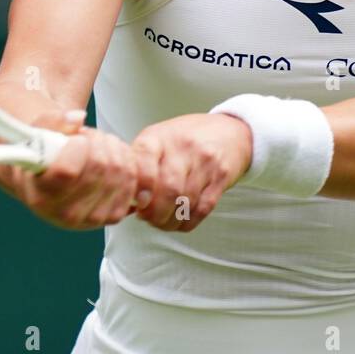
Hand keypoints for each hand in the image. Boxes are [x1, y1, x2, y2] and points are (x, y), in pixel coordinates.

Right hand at [0, 109, 144, 229]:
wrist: (48, 181)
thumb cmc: (41, 159)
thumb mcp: (37, 134)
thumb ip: (53, 122)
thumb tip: (77, 118)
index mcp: (41, 197)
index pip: (67, 171)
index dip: (77, 146)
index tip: (74, 139)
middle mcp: (66, 214)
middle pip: (100, 166)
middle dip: (97, 140)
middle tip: (86, 137)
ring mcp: (92, 219)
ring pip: (121, 170)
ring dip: (113, 147)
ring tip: (96, 146)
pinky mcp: (113, 216)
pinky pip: (133, 180)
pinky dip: (127, 161)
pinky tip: (110, 157)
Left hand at [130, 113, 251, 232]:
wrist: (229, 131)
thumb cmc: (184, 139)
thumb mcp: (158, 139)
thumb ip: (139, 164)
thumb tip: (124, 199)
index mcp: (160, 136)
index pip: (146, 157)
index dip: (141, 185)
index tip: (138, 203)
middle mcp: (184, 147)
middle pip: (169, 187)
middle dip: (154, 213)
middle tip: (147, 219)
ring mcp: (205, 162)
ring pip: (185, 202)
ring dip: (169, 220)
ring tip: (161, 222)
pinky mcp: (221, 178)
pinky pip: (202, 209)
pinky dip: (187, 222)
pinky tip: (179, 222)